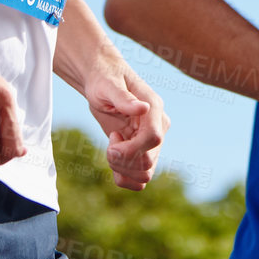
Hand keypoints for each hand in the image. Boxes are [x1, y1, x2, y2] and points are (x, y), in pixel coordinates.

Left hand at [86, 67, 168, 190]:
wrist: (101, 82)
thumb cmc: (103, 78)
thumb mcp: (108, 84)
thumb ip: (123, 97)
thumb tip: (143, 108)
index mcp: (154, 107)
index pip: (153, 138)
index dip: (130, 149)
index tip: (112, 139)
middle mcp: (158, 126)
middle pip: (148, 162)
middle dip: (122, 160)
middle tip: (109, 143)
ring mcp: (151, 142)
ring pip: (145, 174)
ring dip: (122, 169)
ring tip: (111, 148)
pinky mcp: (142, 152)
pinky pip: (140, 180)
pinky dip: (125, 178)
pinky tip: (114, 160)